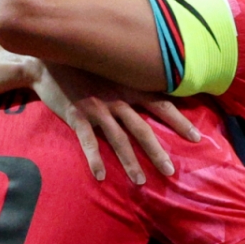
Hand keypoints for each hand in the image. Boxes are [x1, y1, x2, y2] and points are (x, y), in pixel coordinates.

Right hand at [33, 64, 201, 182]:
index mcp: (128, 87)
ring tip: (141, 183)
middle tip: (171, 172)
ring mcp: (97, 108)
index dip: (179, 121)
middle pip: (142, 128)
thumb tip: (154, 94)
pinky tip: (100, 176)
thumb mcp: (111, 69)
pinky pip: (88, 141)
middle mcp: (117, 98)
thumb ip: (130, 83)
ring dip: (130, 162)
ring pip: (118, 139)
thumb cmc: (83, 66)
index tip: (197, 138)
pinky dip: (94, 159)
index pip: (160, 104)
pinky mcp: (76, 115)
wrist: (47, 60)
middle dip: (157, 151)